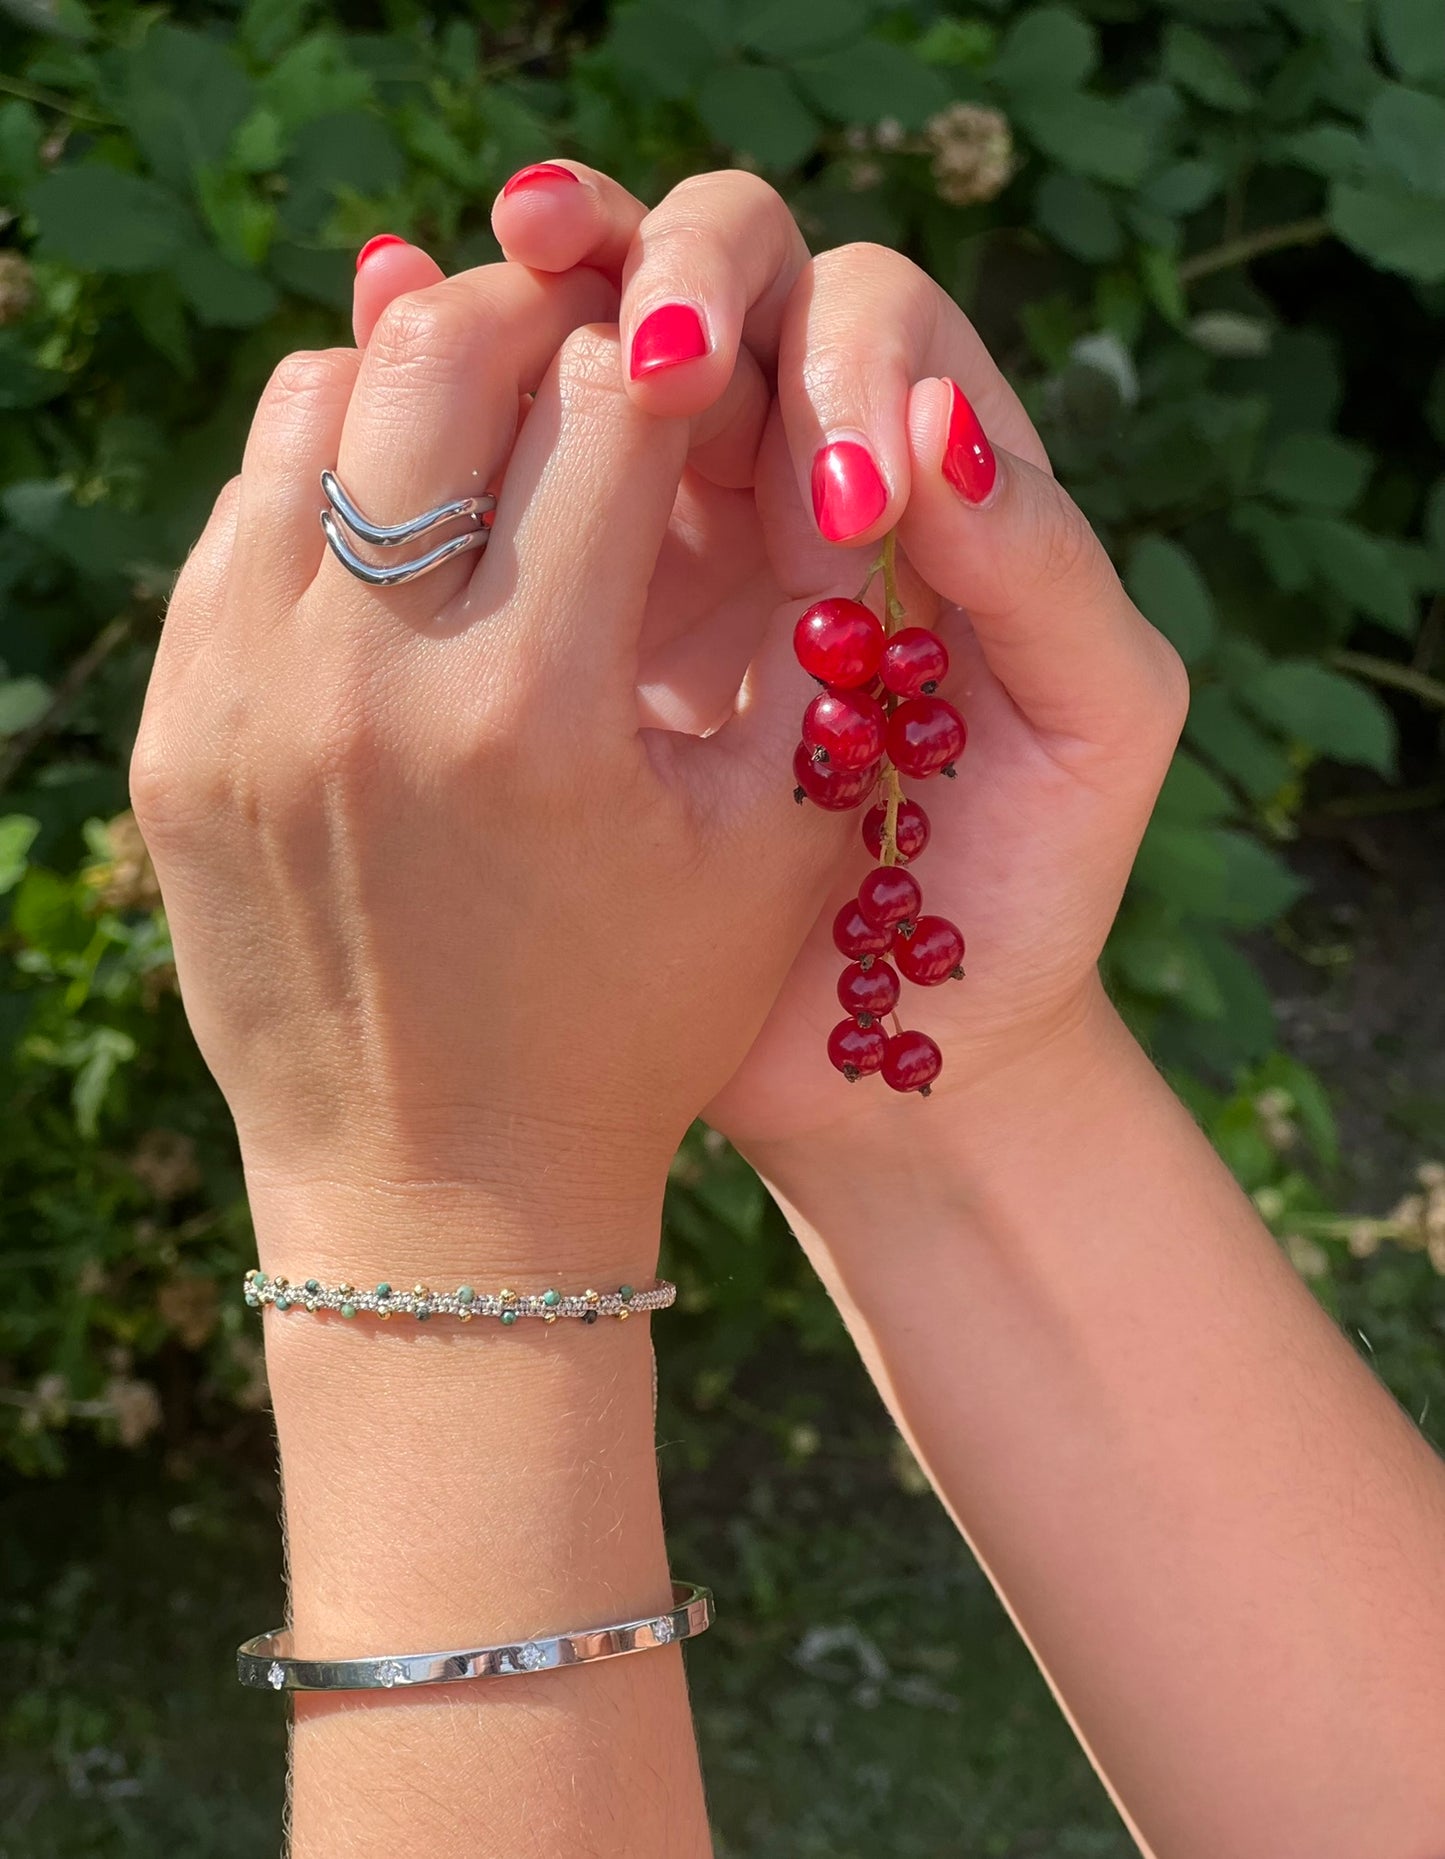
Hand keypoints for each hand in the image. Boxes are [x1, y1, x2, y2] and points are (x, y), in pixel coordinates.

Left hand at [130, 251, 863, 1271]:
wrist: (442, 1189)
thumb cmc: (637, 1025)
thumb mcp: (777, 856)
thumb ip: (822, 658)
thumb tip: (831, 473)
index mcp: (544, 714)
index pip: (617, 402)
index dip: (678, 348)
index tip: (699, 356)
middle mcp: (372, 688)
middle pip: (446, 356)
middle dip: (541, 314)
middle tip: (590, 337)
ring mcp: (246, 705)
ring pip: (317, 409)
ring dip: (417, 379)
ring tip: (490, 422)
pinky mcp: (178, 736)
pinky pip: (240, 522)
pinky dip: (325, 480)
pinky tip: (397, 528)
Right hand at [384, 165, 1189, 1156]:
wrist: (903, 1055)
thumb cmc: (1022, 895)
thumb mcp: (1095, 728)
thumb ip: (1048, 572)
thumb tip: (935, 431)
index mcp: (934, 479)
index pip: (868, 315)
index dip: (839, 362)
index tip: (841, 509)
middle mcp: (799, 481)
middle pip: (728, 292)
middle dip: (673, 273)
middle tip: (642, 353)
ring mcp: (680, 551)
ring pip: (604, 369)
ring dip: (546, 313)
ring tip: (481, 288)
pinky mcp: (584, 634)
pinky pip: (523, 496)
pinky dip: (469, 428)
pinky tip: (400, 384)